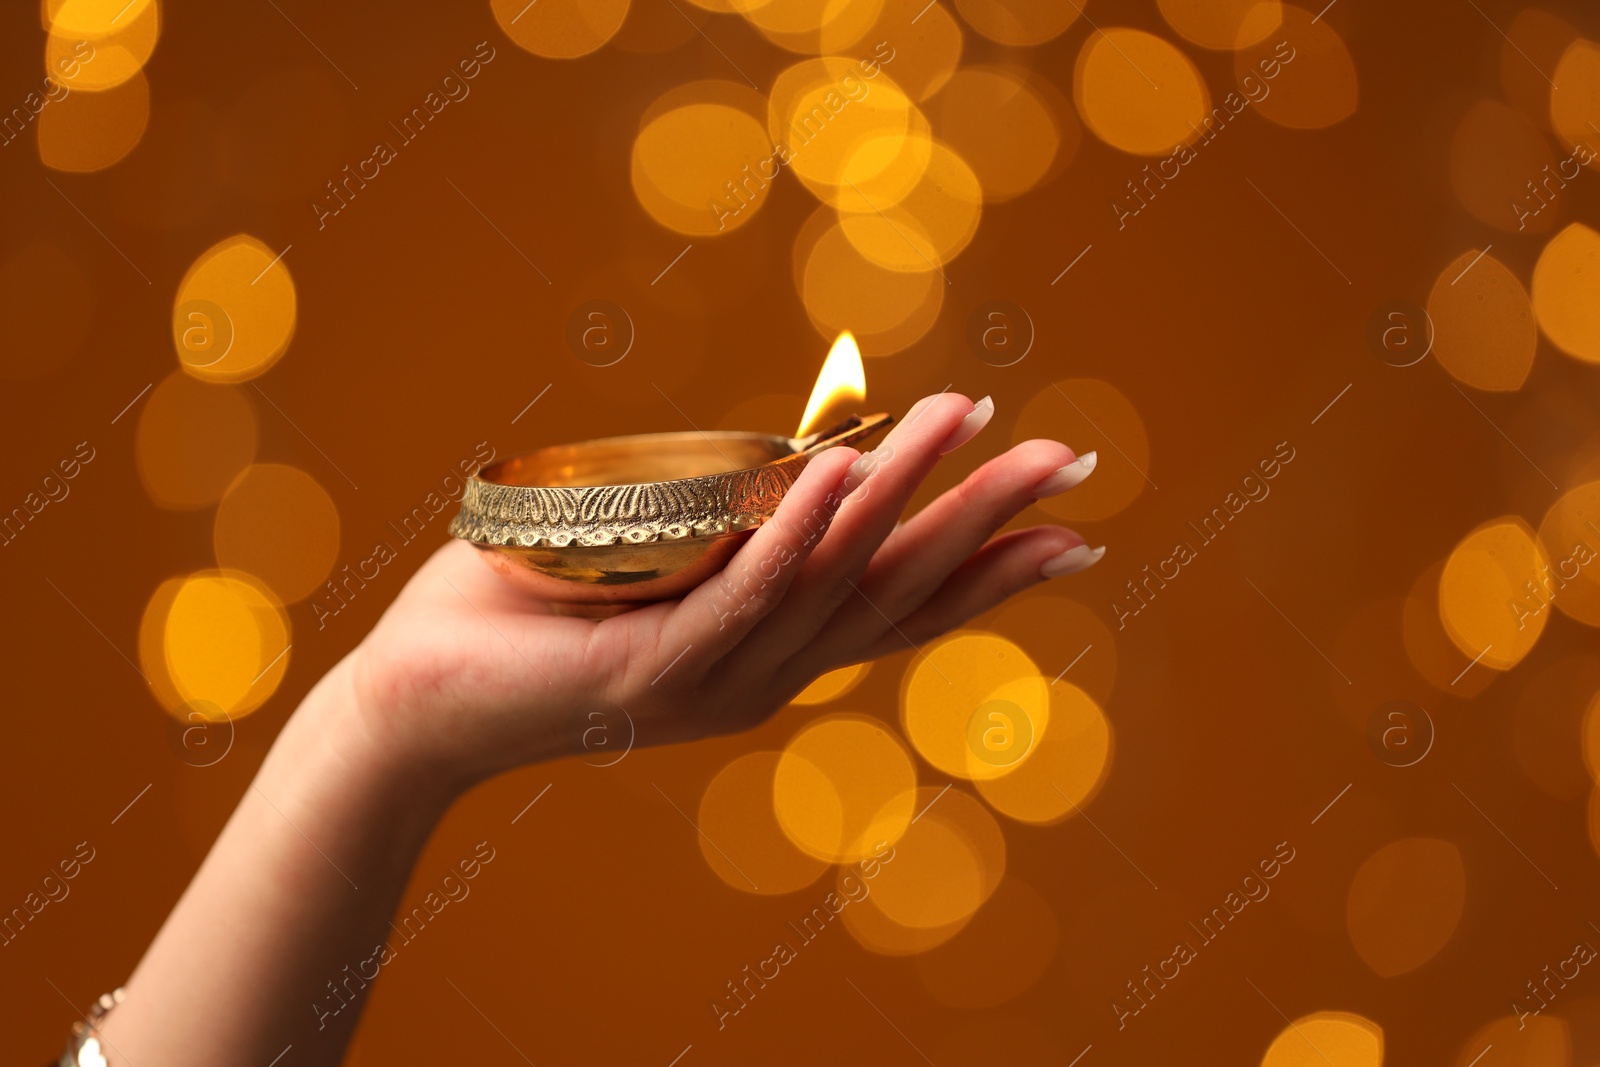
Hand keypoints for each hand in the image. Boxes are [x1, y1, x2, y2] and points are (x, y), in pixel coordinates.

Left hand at [341, 393, 1101, 796]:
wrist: (416, 705)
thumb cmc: (530, 617)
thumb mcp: (654, 560)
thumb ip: (725, 528)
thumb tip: (790, 463)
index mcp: (767, 653)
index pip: (898, 610)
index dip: (986, 571)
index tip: (1072, 531)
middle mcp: (759, 676)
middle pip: (893, 593)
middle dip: (981, 523)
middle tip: (1069, 461)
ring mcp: (710, 679)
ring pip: (827, 580)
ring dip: (900, 494)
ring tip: (962, 420)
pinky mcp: (648, 670)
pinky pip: (737, 591)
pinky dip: (795, 530)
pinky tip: (843, 469)